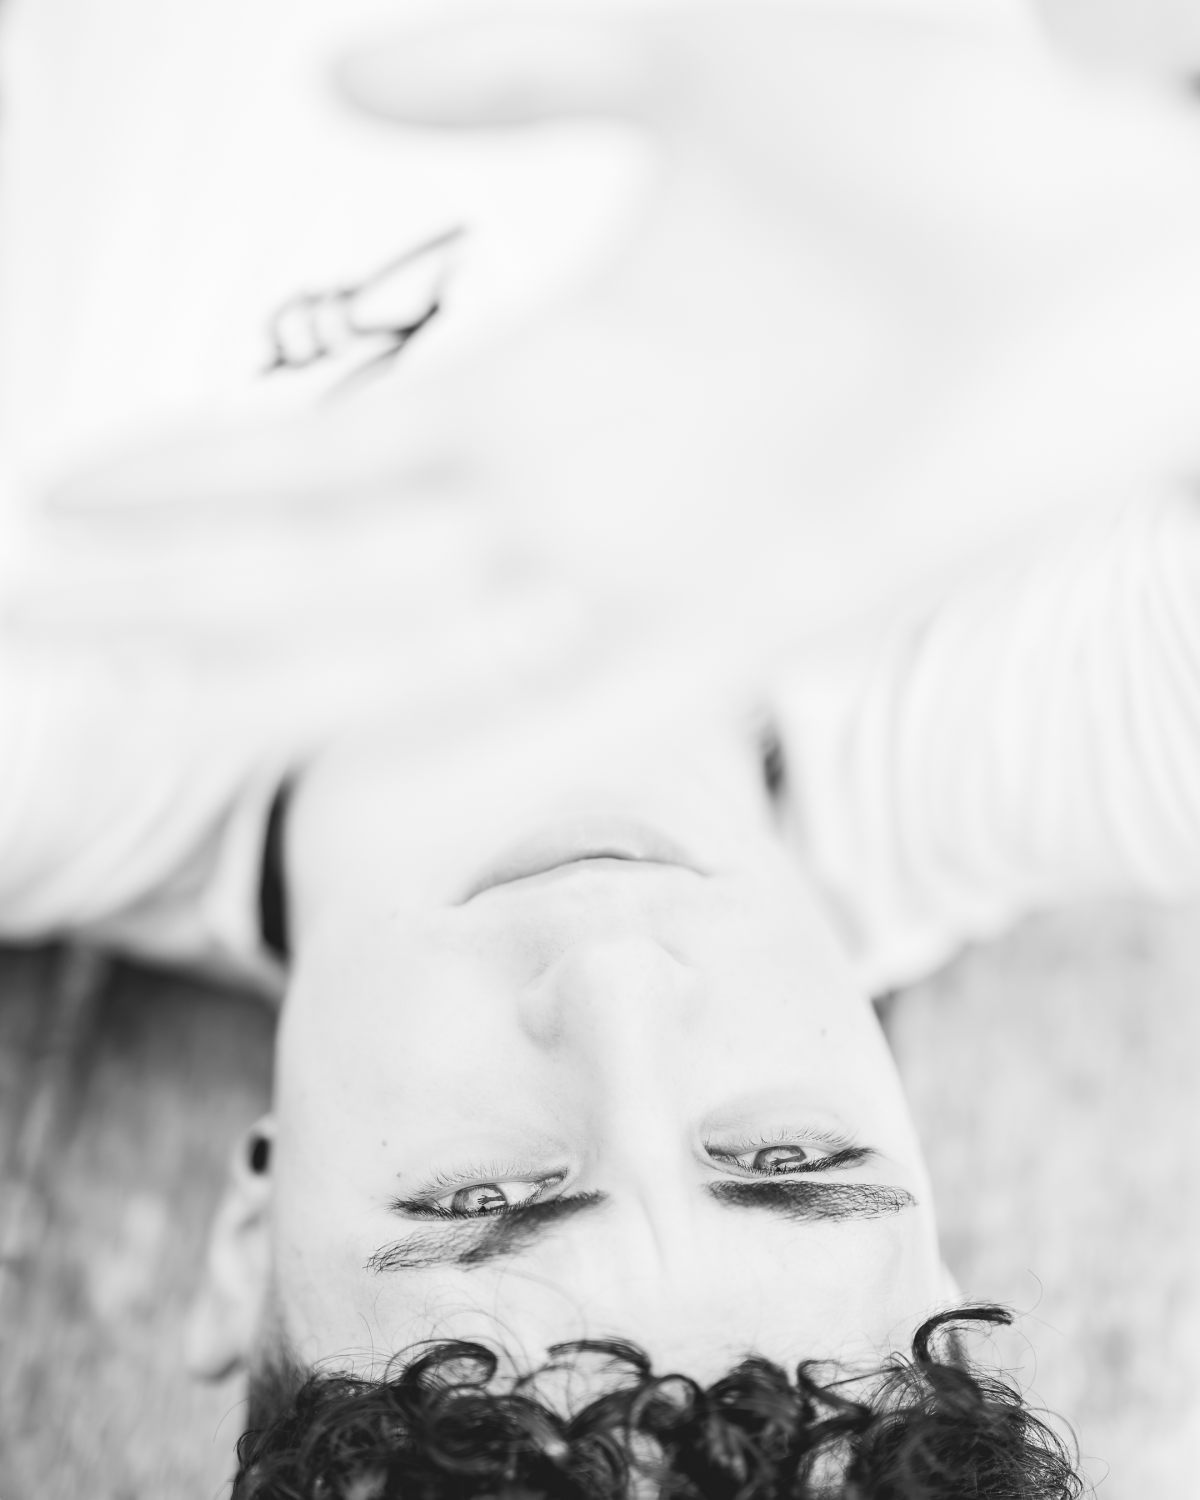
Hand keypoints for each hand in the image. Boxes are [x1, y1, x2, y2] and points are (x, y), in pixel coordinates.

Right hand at [53, 5, 1199, 650]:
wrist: (1132, 229)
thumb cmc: (953, 116)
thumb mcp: (699, 40)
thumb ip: (525, 60)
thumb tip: (329, 84)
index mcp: (563, 378)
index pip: (328, 451)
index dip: (190, 471)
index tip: (56, 483)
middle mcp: (589, 497)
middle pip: (338, 564)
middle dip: (173, 584)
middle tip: (20, 595)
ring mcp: (672, 567)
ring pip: (441, 648)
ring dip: (283, 673)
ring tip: (131, 693)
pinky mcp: (776, 615)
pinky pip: (606, 707)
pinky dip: (495, 750)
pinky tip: (367, 791)